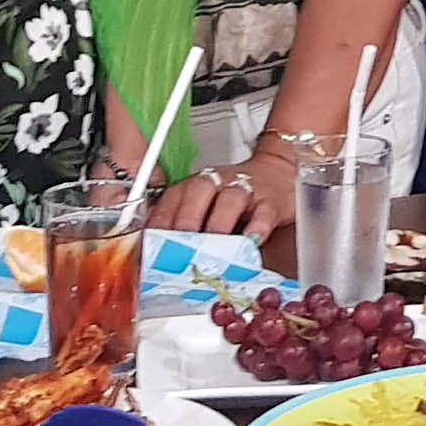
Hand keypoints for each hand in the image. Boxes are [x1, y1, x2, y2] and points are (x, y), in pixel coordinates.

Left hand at [159, 149, 294, 238]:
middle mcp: (216, 183)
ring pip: (231, 199)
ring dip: (220, 224)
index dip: (161, 224)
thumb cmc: (228, 200)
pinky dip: (257, 228)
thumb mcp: (199, 207)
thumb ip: (176, 224)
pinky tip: (250, 242)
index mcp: (192, 186)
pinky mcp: (270, 202)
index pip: (171, 200)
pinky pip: (264, 213)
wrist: (275, 174)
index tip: (153, 248)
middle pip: (198, 192)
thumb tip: (150, 251)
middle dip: (187, 219)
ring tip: (213, 249)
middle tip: (181, 248)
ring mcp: (245, 191)